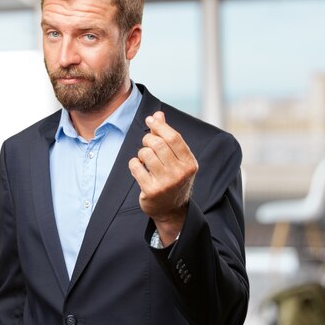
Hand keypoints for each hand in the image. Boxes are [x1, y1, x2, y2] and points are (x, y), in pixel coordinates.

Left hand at [128, 111, 197, 245]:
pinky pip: (135, 166)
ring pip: (145, 154)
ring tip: (145, 159)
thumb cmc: (173, 178)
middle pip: (158, 144)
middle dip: (148, 139)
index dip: (160, 125)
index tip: (150, 119)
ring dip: (141, 153)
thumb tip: (158, 114)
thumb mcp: (177, 159)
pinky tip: (139, 169)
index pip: (174, 137)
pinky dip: (134, 164)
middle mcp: (180, 173)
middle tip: (147, 143)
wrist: (171, 210)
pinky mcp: (151, 190)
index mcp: (190, 163)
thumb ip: (168, 136)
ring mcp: (166, 183)